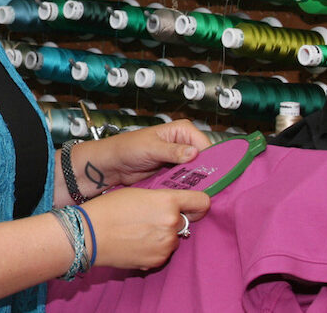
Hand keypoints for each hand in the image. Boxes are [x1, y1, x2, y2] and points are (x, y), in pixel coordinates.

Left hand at [75, 119, 212, 189]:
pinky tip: (189, 196)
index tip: (213, 176)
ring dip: (198, 183)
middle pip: (205, 161)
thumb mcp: (149, 148)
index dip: (211, 161)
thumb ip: (171, 151)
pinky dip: (188, 189)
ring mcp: (181, 160)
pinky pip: (188, 182)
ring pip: (198, 173)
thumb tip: (193, 153)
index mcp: (182, 130)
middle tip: (208, 189)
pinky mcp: (175, 174)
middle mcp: (185, 143)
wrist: (112, 164)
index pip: (206, 145)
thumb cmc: (126, 148)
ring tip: (199, 194)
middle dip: (206, 174)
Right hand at [82, 187, 210, 269]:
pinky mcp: (158, 260)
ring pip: (173, 238)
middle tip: (149, 217)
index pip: (202, 202)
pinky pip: (163, 252)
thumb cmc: (109, 208)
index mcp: (168, 202)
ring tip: (139, 231)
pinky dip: (154, 247)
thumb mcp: (137, 192)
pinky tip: (136, 242)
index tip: (191, 204)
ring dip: (163, 235)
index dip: (197, 202)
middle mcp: (172, 224)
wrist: (89, 234)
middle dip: (172, 219)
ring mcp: (166, 245)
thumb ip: (161, 199)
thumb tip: (174, 206)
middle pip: (185, 221)